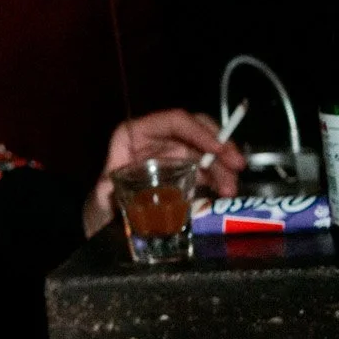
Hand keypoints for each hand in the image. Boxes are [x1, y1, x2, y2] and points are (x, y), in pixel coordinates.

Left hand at [84, 109, 243, 235]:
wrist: (108, 217)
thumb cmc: (103, 199)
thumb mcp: (102, 194)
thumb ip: (104, 192)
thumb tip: (109, 189)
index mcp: (135, 133)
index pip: (174, 121)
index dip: (199, 131)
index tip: (218, 150)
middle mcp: (157, 138)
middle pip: (197, 131)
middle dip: (220, 147)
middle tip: (237, 166)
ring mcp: (172, 152)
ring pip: (206, 150)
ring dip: (223, 168)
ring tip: (230, 189)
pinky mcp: (184, 169)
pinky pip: (207, 168)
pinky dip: (219, 178)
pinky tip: (224, 191)